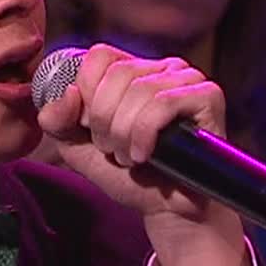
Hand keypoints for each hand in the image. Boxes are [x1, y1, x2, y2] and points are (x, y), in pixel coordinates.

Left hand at [35, 45, 248, 265]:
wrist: (165, 210)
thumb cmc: (126, 174)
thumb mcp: (77, 147)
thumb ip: (58, 120)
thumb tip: (69, 94)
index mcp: (133, 70)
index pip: (99, 56)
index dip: (86, 94)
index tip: (91, 128)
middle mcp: (162, 67)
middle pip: (118, 73)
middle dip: (103, 120)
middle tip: (111, 149)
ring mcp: (188, 79)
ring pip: (140, 91)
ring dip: (124, 133)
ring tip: (129, 157)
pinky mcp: (208, 96)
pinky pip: (163, 104)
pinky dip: (144, 135)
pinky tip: (145, 155)